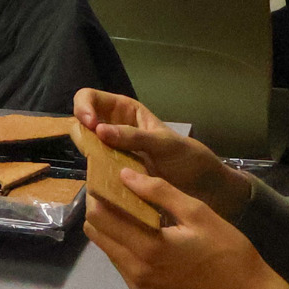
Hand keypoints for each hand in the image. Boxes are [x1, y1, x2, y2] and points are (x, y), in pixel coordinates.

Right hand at [71, 88, 251, 217]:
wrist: (206, 190)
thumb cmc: (189, 159)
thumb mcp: (165, 144)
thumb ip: (134, 136)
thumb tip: (98, 131)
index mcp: (125, 111)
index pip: (89, 97)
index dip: (84, 107)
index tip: (91, 125)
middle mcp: (114, 129)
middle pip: (82, 123)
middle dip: (82, 134)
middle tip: (90, 151)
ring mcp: (112, 154)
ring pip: (86, 149)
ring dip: (89, 158)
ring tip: (98, 170)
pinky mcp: (114, 176)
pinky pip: (96, 173)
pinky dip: (96, 177)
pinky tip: (104, 185)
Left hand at [84, 168, 288, 288]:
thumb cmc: (230, 254)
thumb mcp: (199, 214)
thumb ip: (159, 192)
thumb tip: (125, 175)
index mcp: (148, 248)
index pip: (99, 218)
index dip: (96, 196)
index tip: (102, 182)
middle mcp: (136, 274)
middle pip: (98, 236)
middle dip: (100, 212)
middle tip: (114, 195)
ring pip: (111, 254)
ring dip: (115, 233)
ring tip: (132, 216)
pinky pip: (126, 272)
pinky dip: (129, 254)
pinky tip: (148, 243)